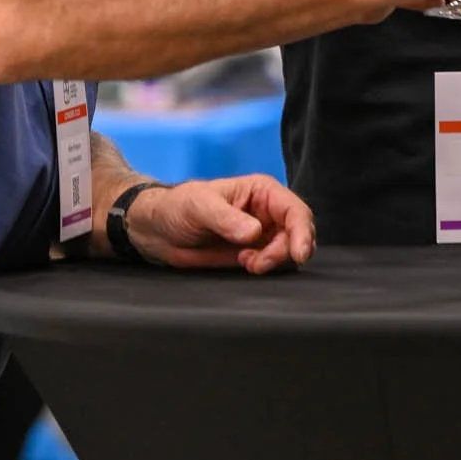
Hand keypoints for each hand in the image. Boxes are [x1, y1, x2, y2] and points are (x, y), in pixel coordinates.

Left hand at [123, 173, 316, 272]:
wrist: (158, 231)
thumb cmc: (178, 207)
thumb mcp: (199, 206)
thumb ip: (226, 219)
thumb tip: (254, 232)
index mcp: (263, 191)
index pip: (295, 211)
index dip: (302, 232)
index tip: (299, 254)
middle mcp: (268, 212)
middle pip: (298, 233)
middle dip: (285, 251)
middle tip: (258, 264)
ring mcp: (263, 234)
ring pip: (289, 250)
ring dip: (274, 261)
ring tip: (246, 263)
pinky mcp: (255, 253)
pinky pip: (274, 263)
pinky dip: (266, 268)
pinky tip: (244, 264)